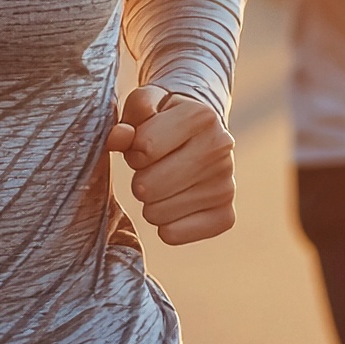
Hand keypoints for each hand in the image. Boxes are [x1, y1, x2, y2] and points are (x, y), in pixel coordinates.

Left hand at [105, 85, 235, 244]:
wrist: (203, 137)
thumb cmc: (164, 122)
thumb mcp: (144, 108)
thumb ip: (126, 118)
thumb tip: (118, 138)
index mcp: (201, 116)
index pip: (144, 148)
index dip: (134, 150)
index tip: (145, 145)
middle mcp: (220, 148)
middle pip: (148, 187)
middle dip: (140, 179)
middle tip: (153, 169)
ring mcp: (226, 184)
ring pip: (156, 213)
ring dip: (150, 202)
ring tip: (165, 185)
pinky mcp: (226, 216)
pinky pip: (172, 235)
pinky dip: (164, 225)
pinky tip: (175, 205)